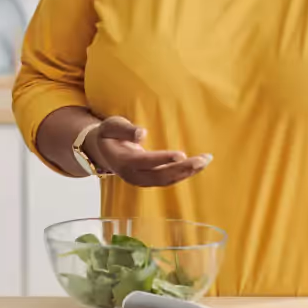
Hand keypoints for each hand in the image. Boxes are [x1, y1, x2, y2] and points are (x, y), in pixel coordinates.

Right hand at [86, 116, 211, 186]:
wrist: (102, 150)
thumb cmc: (109, 134)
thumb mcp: (111, 126)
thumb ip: (124, 129)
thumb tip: (142, 133)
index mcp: (123, 162)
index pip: (145, 162)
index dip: (163, 159)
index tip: (181, 154)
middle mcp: (132, 176)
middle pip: (160, 176)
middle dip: (182, 169)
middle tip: (202, 159)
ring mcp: (141, 180)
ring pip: (167, 180)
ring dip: (187, 172)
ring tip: (205, 160)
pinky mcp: (149, 180)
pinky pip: (168, 180)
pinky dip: (183, 174)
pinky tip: (197, 165)